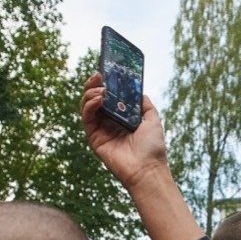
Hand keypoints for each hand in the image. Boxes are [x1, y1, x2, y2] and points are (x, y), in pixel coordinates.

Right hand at [80, 73, 202, 239]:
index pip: (109, 97)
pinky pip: (86, 118)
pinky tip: (98, 98)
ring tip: (100, 89)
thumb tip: (138, 90)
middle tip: (98, 75)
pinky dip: (89, 105)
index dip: (106, 83)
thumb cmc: (153, 147)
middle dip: (94, 84)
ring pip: (88, 106)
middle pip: (95, 99)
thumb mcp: (153, 119)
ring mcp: (101, 130)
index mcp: (122, 118)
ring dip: (90, 93)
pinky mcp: (94, 138)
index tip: (106, 70)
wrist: (148, 169)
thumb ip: (144, 104)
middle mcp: (110, 123)